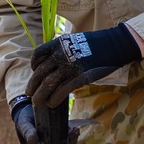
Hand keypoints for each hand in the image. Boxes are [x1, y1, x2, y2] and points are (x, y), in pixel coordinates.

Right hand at [11, 96, 76, 143]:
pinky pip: (65, 142)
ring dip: (71, 141)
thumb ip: (27, 132)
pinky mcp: (56, 140)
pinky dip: (70, 136)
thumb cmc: (23, 119)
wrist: (28, 112)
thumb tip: (33, 141)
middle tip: (74, 135)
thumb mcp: (24, 124)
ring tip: (75, 130)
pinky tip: (74, 129)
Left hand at [27, 25, 141, 106]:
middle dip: (32, 85)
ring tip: (37, 102)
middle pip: (40, 72)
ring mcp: (70, 67)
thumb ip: (62, 50)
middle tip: (29, 93)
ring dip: (40, 95)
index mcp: (58, 43)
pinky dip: (54, 99)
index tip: (34, 72)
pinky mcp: (79, 77)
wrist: (114, 44)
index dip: (33, 66)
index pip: (38, 55)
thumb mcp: (74, 40)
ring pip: (48, 84)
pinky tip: (52, 104)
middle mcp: (61, 54)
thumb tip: (53, 61)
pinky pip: (62, 91)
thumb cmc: (95, 44)